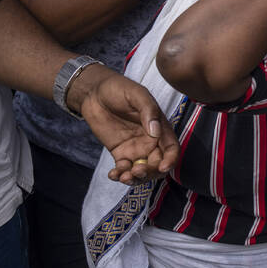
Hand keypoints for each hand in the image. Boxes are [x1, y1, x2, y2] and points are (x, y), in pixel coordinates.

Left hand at [67, 65, 179, 183]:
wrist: (94, 92)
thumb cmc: (119, 89)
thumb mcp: (136, 94)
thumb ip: (148, 111)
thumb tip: (156, 131)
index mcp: (160, 127)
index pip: (171, 148)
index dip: (171, 160)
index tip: (162, 167)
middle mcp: (150, 141)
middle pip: (158, 164)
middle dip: (150, 173)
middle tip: (137, 171)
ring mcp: (135, 148)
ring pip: (142, 171)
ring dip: (136, 178)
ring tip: (124, 176)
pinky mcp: (120, 153)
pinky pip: (124, 169)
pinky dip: (120, 175)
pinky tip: (113, 174)